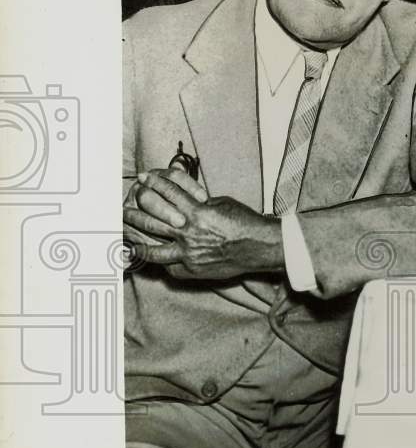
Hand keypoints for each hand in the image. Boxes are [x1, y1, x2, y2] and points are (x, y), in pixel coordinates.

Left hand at [124, 170, 282, 280]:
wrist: (259, 246)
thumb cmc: (244, 221)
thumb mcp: (221, 203)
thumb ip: (198, 203)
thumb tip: (182, 202)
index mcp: (197, 212)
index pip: (168, 194)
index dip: (153, 183)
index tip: (143, 178)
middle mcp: (188, 233)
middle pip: (151, 220)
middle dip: (134, 211)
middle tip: (123, 206)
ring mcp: (188, 254)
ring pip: (152, 249)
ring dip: (135, 240)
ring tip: (124, 235)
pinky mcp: (192, 270)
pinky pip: (168, 266)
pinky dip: (158, 261)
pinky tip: (149, 257)